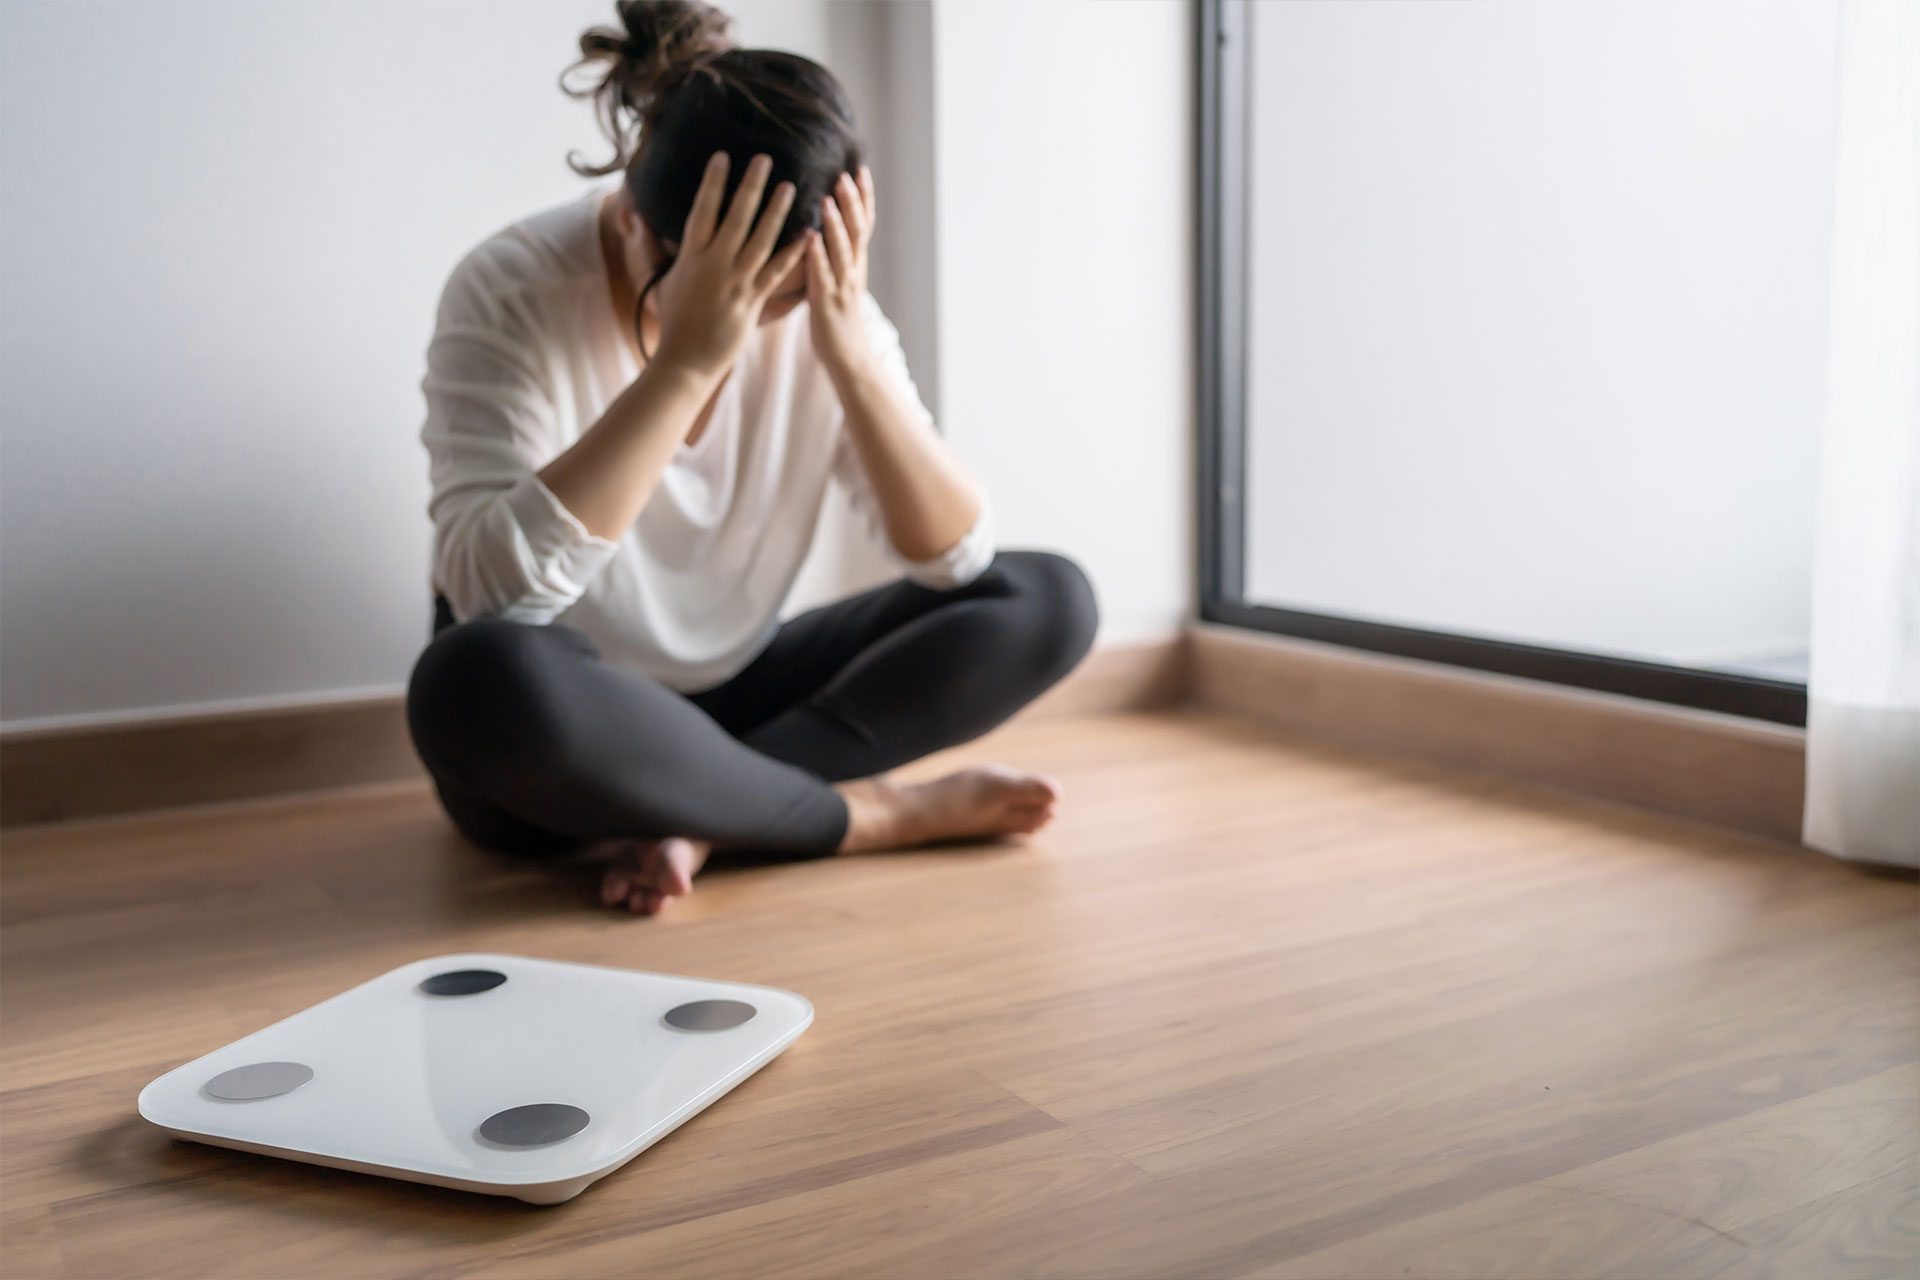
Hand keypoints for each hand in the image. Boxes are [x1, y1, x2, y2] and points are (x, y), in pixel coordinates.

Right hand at [652, 152, 811, 379]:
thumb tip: (633, 217)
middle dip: (751, 186)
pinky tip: (808, 234)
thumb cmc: (673, 320)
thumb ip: (649, 247)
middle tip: (766, 159)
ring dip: (777, 212)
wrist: (686, 360)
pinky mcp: (752, 301)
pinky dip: (794, 253)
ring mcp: (736, 282)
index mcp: (691, 257)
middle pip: (736, 217)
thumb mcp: (657, 281)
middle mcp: (714, 265)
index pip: (702, 210)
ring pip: (761, 240)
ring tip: (790, 187)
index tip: (724, 157)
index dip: (713, 182)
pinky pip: (777, 272)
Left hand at [807, 165, 876, 381]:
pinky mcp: (827, 304)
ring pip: (843, 250)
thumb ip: (836, 253)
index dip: (864, 196)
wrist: (847, 355)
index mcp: (856, 262)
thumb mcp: (841, 279)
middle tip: (844, 174)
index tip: (860, 168)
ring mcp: (842, 286)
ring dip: (835, 224)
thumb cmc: (837, 316)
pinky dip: (818, 257)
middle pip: (857, 229)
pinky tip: (809, 240)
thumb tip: (824, 225)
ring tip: (827, 200)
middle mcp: (853, 270)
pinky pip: (823, 277)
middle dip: (852, 201)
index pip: (865, 222)